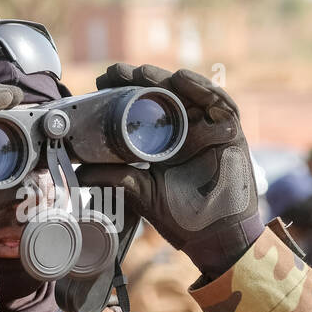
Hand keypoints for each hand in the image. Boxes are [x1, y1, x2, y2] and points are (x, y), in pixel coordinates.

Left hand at [76, 64, 262, 277]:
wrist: (216, 239)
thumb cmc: (183, 219)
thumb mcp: (142, 194)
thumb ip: (116, 179)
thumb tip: (79, 173)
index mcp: (165, 142)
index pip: (144, 109)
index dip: (125, 92)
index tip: (102, 82)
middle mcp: (187, 131)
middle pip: (164, 96)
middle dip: (140, 80)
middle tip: (115, 72)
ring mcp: (209, 129)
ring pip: (189, 94)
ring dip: (166, 79)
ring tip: (143, 72)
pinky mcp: (231, 132)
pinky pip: (220, 103)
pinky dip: (202, 88)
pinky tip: (182, 79)